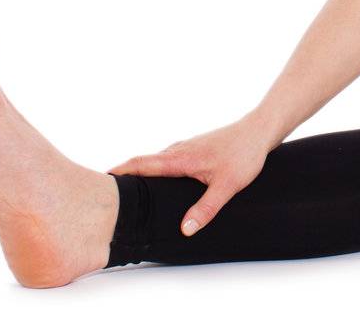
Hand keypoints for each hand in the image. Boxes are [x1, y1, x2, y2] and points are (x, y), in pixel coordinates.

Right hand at [107, 115, 274, 236]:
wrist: (259, 131)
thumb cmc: (244, 154)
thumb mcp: (226, 186)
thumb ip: (205, 208)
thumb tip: (185, 229)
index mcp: (179, 158)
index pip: (141, 164)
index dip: (119, 172)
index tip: (99, 180)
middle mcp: (177, 150)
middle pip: (143, 162)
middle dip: (123, 175)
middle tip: (107, 193)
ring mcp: (185, 148)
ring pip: (155, 161)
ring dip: (140, 172)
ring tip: (128, 192)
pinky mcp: (194, 149)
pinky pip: (166, 160)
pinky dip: (155, 169)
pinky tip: (160, 183)